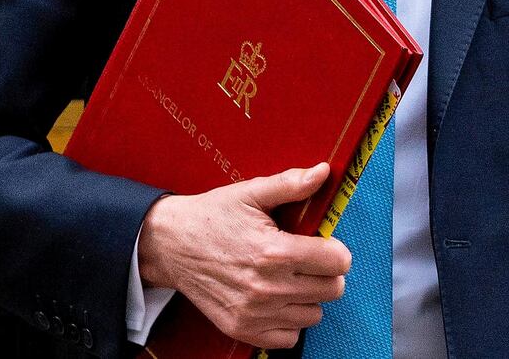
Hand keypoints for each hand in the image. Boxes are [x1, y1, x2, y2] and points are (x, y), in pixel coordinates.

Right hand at [137, 162, 349, 349]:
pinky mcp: (244, 330)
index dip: (337, 249)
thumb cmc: (214, 215)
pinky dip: (289, 319)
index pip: (337, 261)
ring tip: (288, 275)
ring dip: (309, 295)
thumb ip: (291, 184)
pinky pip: (290, 337)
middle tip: (307, 257)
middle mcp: (268, 288)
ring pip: (314, 314)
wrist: (171, 244)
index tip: (325, 243)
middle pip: (332, 289)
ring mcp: (255, 314)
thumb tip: (323, 172)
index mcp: (274, 251)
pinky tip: (276, 296)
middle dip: (327, 271)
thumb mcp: (251, 192)